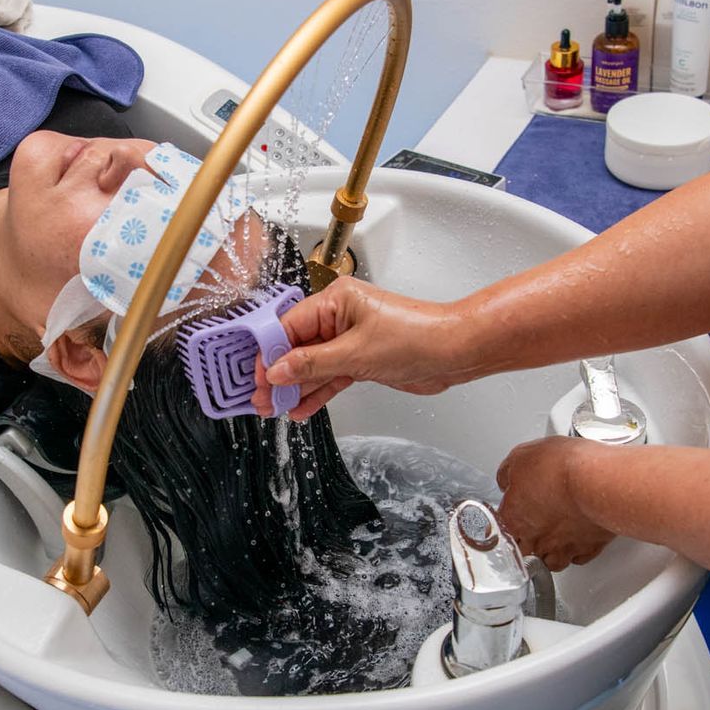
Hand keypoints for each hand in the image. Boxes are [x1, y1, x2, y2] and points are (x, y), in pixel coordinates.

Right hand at [254, 277, 468, 419]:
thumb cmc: (416, 336)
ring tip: (274, 409)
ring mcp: (350, 339)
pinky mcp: (361, 359)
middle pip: (297, 347)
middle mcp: (339, 317)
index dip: (269, 353)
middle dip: (278, 374)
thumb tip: (278, 371)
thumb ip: (313, 364)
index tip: (256, 377)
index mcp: (335, 301)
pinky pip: (331, 376)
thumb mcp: (356, 353)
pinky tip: (301, 408)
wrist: (454, 352)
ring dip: (295, 387)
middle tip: (260, 399)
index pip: (288, 326)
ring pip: (313, 365)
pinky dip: (317, 392)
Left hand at [496, 437, 613, 569]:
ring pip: (549, 561)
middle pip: (523, 550)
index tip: (516, 509)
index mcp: (514, 518)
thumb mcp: (521, 456)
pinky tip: (577, 538)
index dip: (509, 517)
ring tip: (555, 534)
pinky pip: (577, 558)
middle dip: (526, 539)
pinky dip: (576, 551)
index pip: (501, 528)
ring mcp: (562, 548)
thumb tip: (506, 479)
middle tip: (536, 522)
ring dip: (549, 550)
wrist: (598, 479)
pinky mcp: (589, 549)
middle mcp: (535, 539)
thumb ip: (508, 473)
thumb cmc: (561, 467)